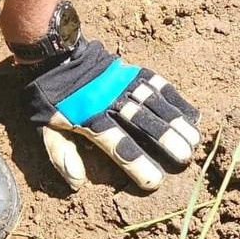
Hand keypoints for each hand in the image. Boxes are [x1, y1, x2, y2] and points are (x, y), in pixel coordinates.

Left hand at [27, 39, 201, 190]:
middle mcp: (110, 102)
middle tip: (185, 159)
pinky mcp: (133, 72)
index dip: (136, 164)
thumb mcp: (45, 129)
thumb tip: (77, 184)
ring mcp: (124, 84)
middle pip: (142, 123)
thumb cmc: (50, 99)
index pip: (117, 144)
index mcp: (89, 118)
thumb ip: (61, 155)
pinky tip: (192, 114)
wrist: (55, 55)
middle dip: (166, 141)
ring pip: (155, 104)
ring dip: (177, 122)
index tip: (153, 181)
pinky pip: (159, 85)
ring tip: (194, 141)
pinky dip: (177, 100)